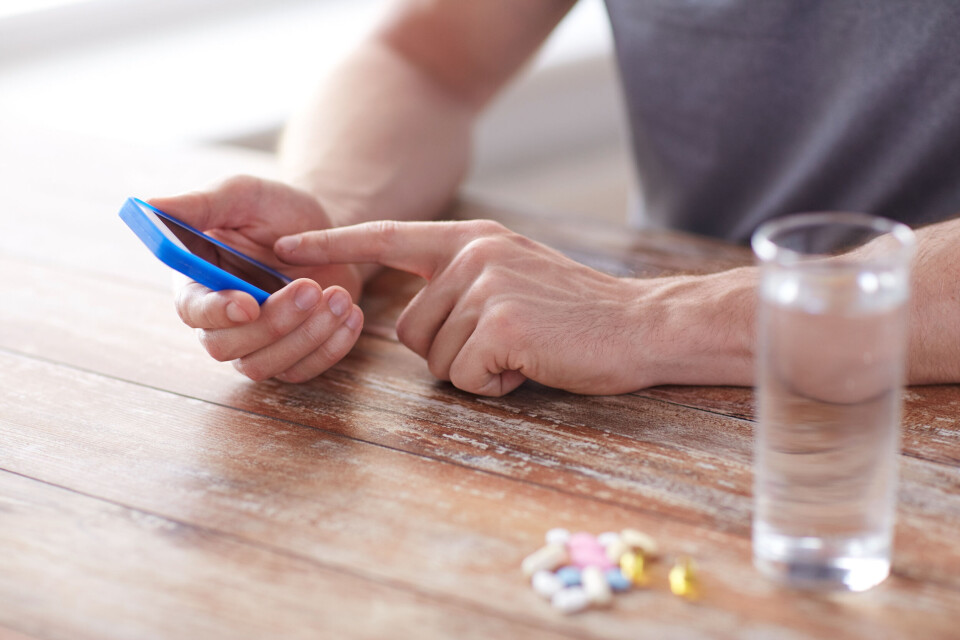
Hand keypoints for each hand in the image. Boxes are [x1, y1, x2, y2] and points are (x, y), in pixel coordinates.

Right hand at [149, 175, 364, 382]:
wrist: (330, 229)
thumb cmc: (279, 210)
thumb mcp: (243, 195)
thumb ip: (200, 204)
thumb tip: (149, 206)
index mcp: (197, 280)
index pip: (191, 310)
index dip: (216, 312)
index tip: (248, 302)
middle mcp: (220, 320)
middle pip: (226, 347)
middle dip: (273, 323)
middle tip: (310, 288)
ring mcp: (256, 344)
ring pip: (265, 365)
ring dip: (305, 336)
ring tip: (339, 295)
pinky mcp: (291, 356)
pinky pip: (303, 371)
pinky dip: (331, 347)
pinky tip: (350, 313)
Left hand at [274, 219, 648, 395]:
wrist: (641, 325)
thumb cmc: (576, 314)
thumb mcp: (513, 276)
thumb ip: (461, 283)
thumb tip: (412, 322)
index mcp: (472, 238)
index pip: (387, 236)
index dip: (334, 244)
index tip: (288, 246)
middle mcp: (473, 253)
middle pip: (409, 328)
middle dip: (449, 353)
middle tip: (505, 345)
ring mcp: (487, 286)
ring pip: (435, 357)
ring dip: (474, 371)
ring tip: (524, 352)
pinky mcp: (501, 324)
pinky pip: (464, 376)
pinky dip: (494, 386)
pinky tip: (530, 366)